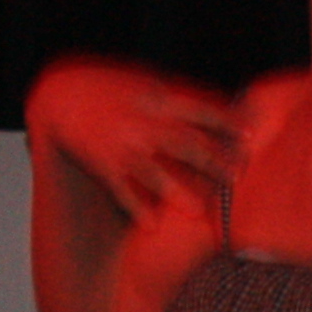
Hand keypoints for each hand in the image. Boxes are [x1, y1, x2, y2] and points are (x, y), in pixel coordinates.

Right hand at [26, 55, 239, 219]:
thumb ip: (181, 100)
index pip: (200, 111)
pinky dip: (135, 207)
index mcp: (156, 99)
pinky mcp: (102, 163)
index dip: (227, 123)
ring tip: (198, 210)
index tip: (251, 136)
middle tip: (237, 176)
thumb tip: (226, 109)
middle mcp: (142, 122)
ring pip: (152, 171)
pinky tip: (151, 226)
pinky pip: (120, 189)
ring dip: (175, 191)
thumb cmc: (112, 89)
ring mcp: (122, 145)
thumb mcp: (147, 84)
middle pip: (184, 143)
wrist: (60, 95)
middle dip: (212, 160)